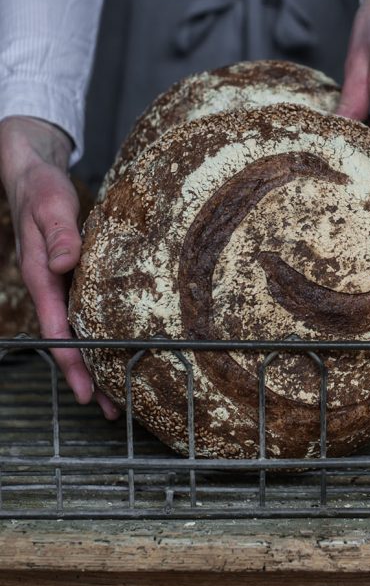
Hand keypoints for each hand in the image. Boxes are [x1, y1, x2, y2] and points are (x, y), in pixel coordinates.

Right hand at [0, 116, 118, 418]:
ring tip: (118, 393)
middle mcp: (50, 286)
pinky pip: (85, 311)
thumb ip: (58, 233)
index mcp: (40, 277)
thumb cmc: (41, 189)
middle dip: (87, 376)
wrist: (34, 176)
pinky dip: (100, 332)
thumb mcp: (50, 205)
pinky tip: (118, 344)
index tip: (85, 391)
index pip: (56, 329)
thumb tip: (65, 261)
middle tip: (111, 409)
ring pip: (78, 330)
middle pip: (68, 340)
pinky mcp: (74, 274)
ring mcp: (61, 282)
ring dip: (97, 359)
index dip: (71, 362)